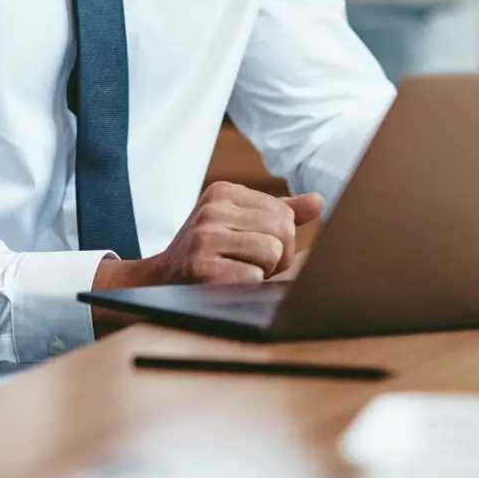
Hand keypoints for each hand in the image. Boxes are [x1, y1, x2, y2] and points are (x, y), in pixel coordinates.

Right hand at [92, 182, 324, 293]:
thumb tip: (319, 201)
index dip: (281, 239)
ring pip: (272, 253)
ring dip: (263, 272)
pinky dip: (247, 286)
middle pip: (283, 232)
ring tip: (238, 271)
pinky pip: (253, 277)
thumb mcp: (238, 221)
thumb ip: (278, 211)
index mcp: (224, 191)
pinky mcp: (200, 267)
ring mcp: (204, 237)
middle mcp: (213, 209)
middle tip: (251, 264)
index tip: (253, 246)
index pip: (284, 213)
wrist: (160, 280)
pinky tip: (226, 282)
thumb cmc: (209, 251)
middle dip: (277, 257)